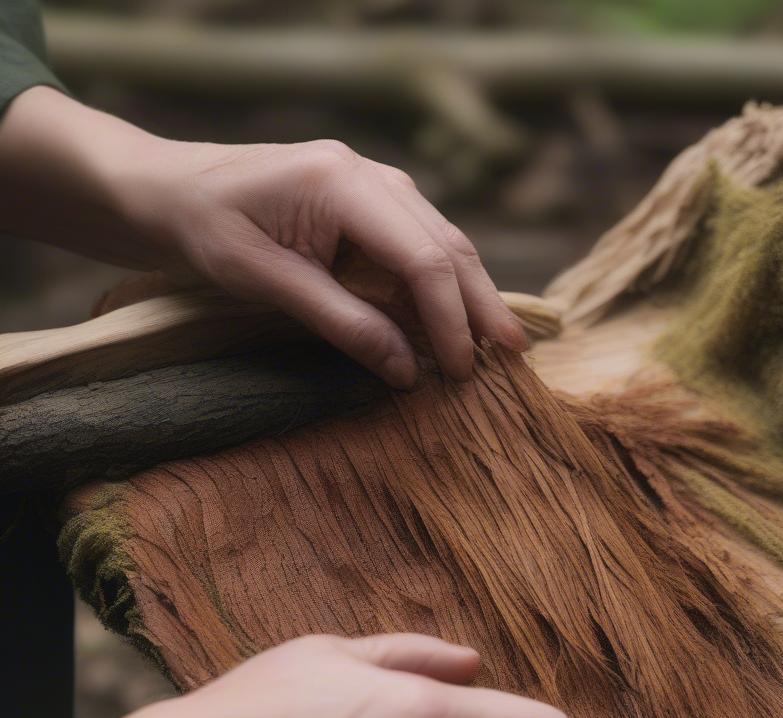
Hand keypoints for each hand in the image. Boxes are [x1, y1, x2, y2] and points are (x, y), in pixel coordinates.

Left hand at [0, 87, 527, 386]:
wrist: (169, 192)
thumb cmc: (206, 231)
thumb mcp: (267, 282)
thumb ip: (341, 323)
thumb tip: (405, 371)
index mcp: (343, 185)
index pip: (423, 258)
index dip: (449, 320)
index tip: (457, 372)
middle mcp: (371, 176)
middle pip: (448, 246)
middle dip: (480, 306)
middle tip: (511, 358)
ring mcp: (375, 186)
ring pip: (443, 245)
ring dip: (468, 297)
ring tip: (496, 344)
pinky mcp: (370, 205)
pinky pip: (419, 248)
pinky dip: (439, 289)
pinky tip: (453, 321)